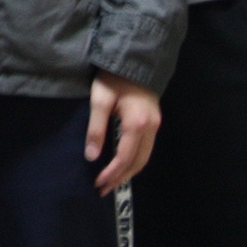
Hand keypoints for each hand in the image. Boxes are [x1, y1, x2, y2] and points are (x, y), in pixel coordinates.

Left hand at [85, 72, 160, 193]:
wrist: (133, 57)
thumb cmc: (113, 76)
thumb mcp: (99, 100)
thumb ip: (96, 129)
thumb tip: (91, 157)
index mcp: (137, 123)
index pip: (125, 157)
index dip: (112, 173)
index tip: (98, 183)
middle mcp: (151, 127)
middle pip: (138, 162)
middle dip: (121, 178)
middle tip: (103, 189)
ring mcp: (155, 124)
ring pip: (145, 157)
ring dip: (128, 172)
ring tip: (111, 181)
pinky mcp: (154, 121)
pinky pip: (146, 148)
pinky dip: (134, 161)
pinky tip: (122, 165)